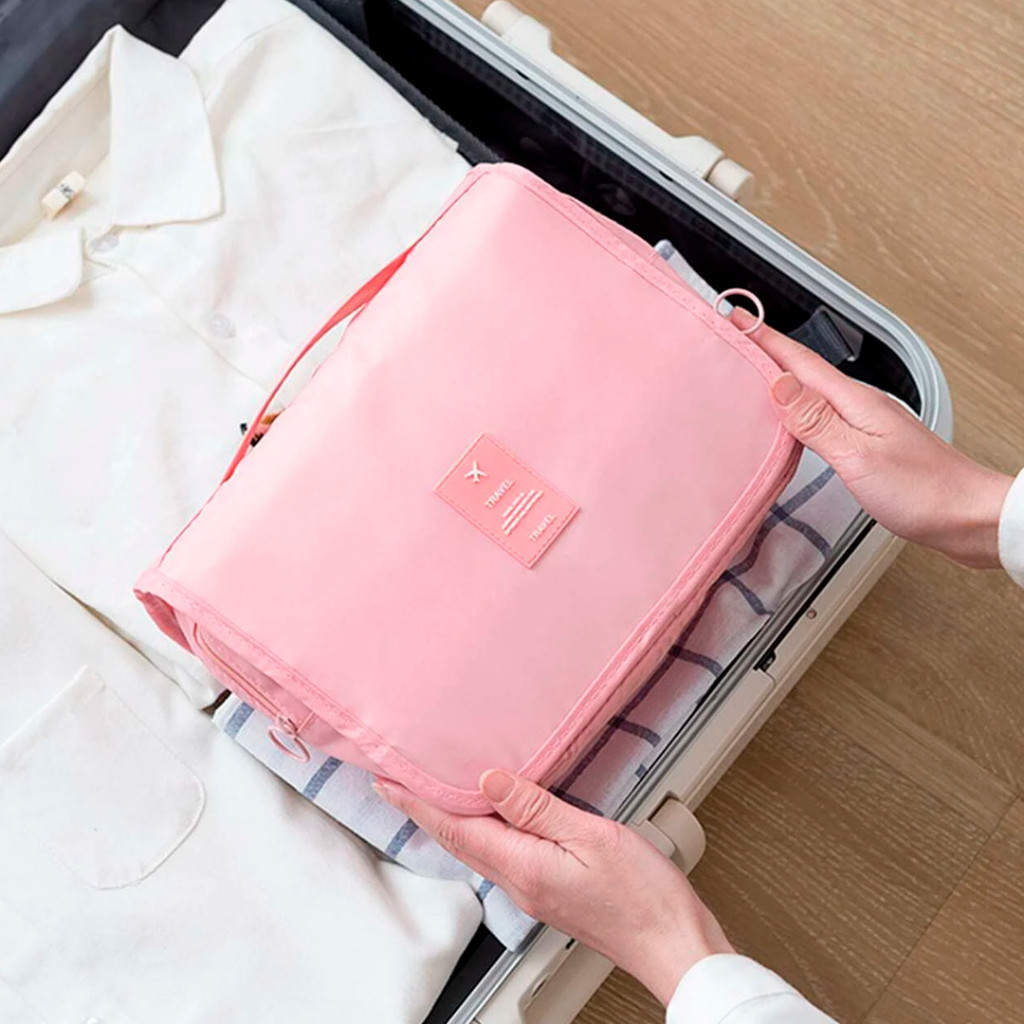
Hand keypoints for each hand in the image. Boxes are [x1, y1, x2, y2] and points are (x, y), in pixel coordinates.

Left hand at [374, 770, 732, 1005]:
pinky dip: (483, 832)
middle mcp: (519, 884)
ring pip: (479, 850)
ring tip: (434, 793)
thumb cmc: (643, 895)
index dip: (418, 804)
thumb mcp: (592, 836)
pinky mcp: (550, 894)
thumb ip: (537, 809)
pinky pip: (503, 856)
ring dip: (451, 821)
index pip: (456, 830)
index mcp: (524, 867)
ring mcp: (534, 892)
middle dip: (424, 811)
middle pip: (460, 842)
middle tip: (397, 784)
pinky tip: (490, 819)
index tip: (387, 783)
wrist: (672, 944)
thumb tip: (489, 783)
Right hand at [740, 311, 1012, 568]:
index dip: (763, 338)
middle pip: (801, 370)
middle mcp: (857, 404)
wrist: (967, 516)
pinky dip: (795, 409)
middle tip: (729, 342)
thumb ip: (815, 420)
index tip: (734, 319)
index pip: (798, 361)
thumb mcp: (858, 456)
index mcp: (853, 401)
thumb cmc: (922, 491)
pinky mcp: (865, 442)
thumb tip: (778, 384)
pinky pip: (820, 415)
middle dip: (763, 352)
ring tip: (746, 374)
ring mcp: (863, 422)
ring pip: (809, 392)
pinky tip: (785, 418)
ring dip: (777, 379)